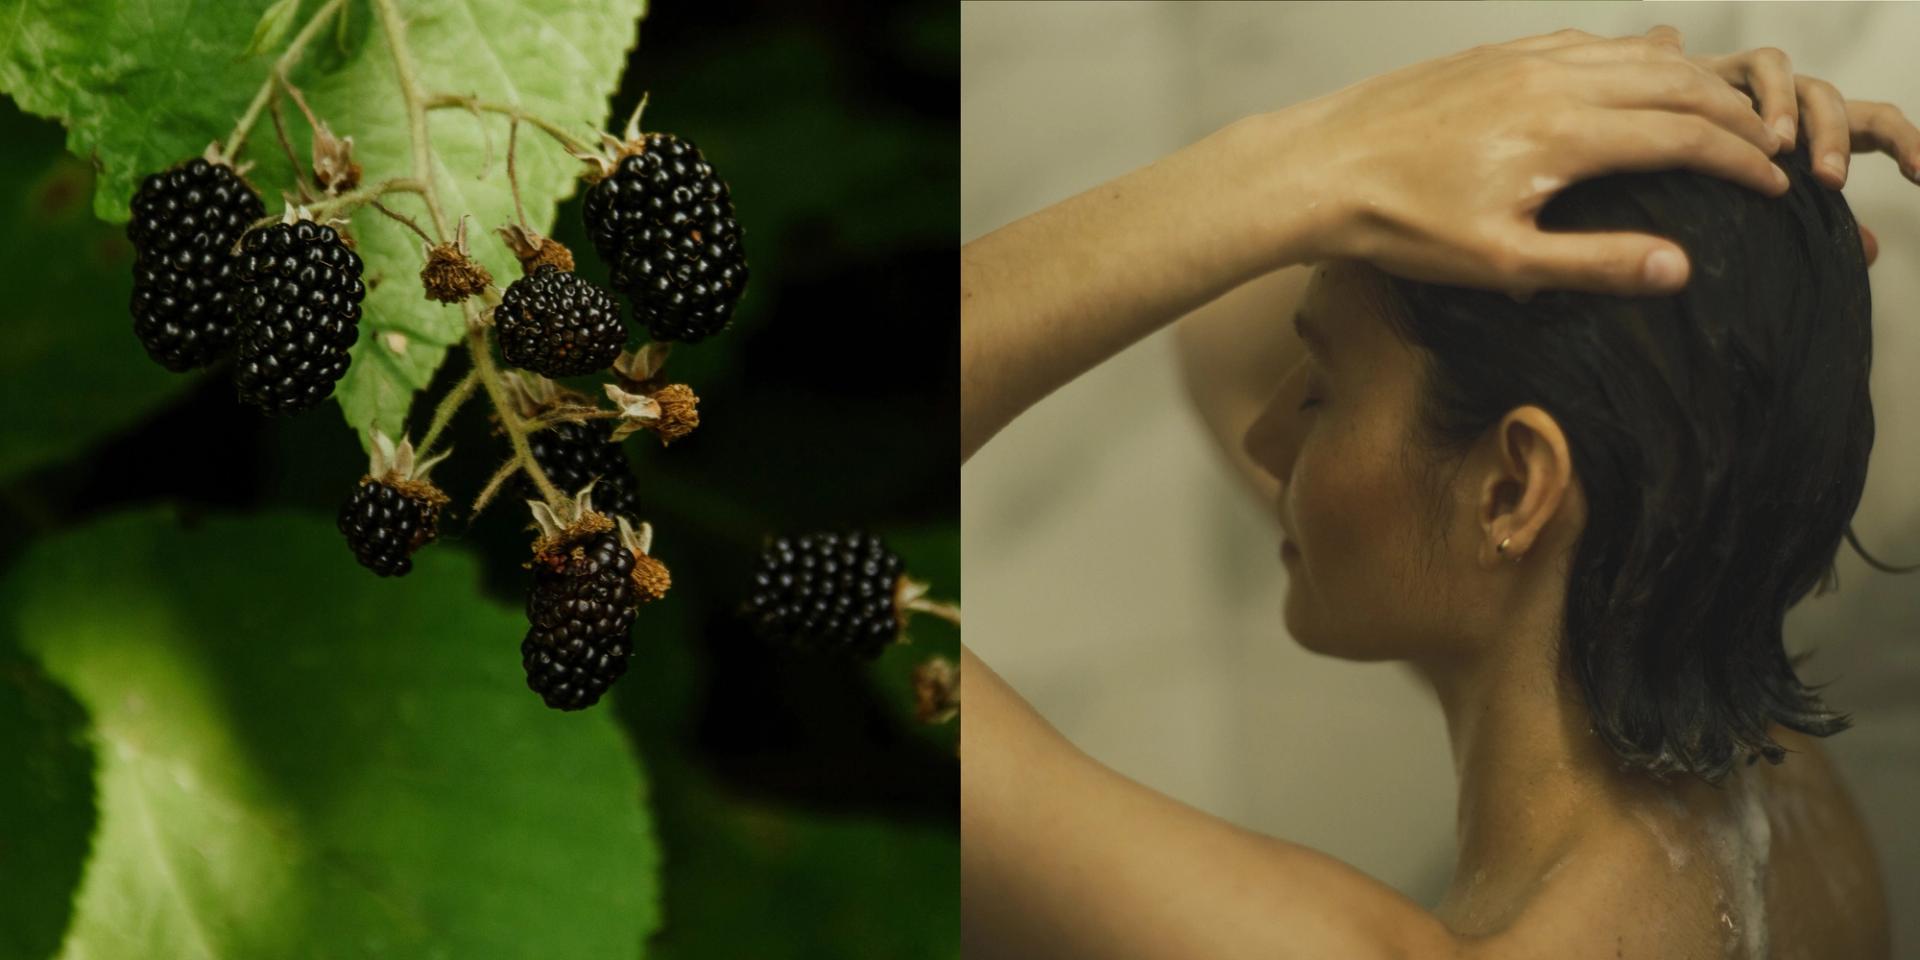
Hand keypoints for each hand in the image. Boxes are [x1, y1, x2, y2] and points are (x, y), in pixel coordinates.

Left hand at [1282, 25, 1795, 300]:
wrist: (1317, 170)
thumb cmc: (1399, 224)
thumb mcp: (1502, 264)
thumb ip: (1595, 263)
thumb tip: (1679, 268)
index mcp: (1566, 134)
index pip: (1684, 137)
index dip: (1741, 162)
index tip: (1776, 187)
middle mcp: (1552, 82)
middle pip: (1673, 83)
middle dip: (1733, 115)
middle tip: (1769, 147)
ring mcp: (1520, 60)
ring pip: (1630, 55)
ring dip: (1687, 80)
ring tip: (1722, 108)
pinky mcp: (1490, 56)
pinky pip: (1581, 44)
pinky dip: (1628, 58)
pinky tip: (1635, 72)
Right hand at [1689, 46, 1919, 267]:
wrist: (1638, 134)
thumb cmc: (1699, 175)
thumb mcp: (1761, 203)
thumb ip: (1816, 223)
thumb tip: (1871, 252)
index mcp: (1812, 130)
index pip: (1875, 125)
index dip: (1908, 145)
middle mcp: (1793, 102)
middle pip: (1836, 102)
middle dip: (1838, 139)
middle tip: (1828, 181)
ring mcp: (1759, 82)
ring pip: (1800, 80)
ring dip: (1795, 112)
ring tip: (1779, 148)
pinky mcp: (1724, 67)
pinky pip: (1759, 66)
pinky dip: (1760, 95)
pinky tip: (1742, 127)